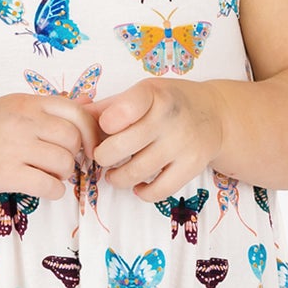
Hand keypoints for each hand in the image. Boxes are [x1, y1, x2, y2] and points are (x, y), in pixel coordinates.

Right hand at [0, 93, 97, 200]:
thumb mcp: (16, 106)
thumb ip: (50, 108)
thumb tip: (90, 107)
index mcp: (27, 102)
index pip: (76, 113)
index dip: (90, 132)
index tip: (88, 146)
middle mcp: (20, 121)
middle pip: (72, 140)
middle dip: (73, 155)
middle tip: (61, 161)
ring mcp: (12, 147)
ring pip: (64, 164)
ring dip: (64, 174)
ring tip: (49, 173)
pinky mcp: (6, 174)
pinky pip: (50, 186)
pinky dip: (55, 190)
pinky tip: (46, 186)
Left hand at [92, 79, 224, 199]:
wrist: (215, 114)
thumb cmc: (168, 103)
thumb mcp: (140, 94)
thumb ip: (106, 107)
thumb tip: (73, 115)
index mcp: (152, 95)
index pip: (119, 112)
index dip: (104, 125)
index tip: (105, 128)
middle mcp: (169, 118)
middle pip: (118, 149)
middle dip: (102, 156)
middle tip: (103, 156)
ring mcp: (183, 144)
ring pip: (134, 173)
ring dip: (116, 178)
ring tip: (115, 173)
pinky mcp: (193, 166)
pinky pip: (158, 191)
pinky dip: (141, 192)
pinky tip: (138, 184)